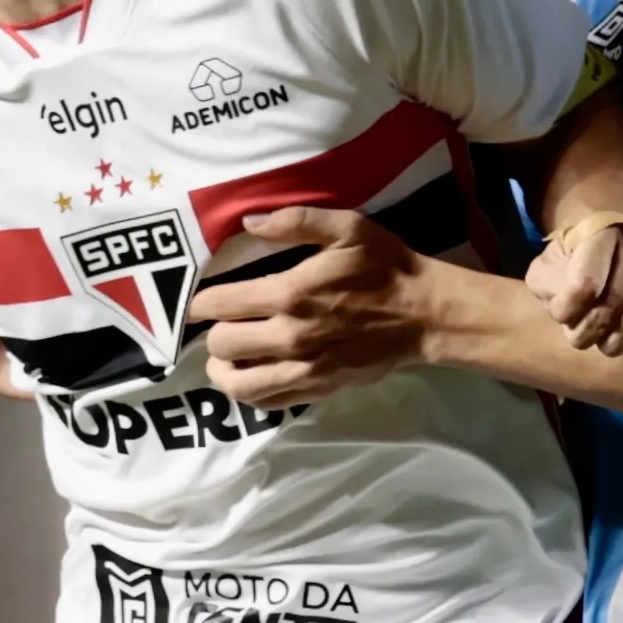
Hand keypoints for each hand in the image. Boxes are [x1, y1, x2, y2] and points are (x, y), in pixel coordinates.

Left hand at [191, 207, 429, 408]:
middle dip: (212, 333)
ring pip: (237, 383)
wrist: (424, 315)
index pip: (220, 304)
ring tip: (225, 357)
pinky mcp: (317, 388)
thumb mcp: (347, 228)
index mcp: (291, 293)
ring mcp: (302, 368)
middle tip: (219, 324)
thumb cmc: (385, 267)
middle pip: (221, 345)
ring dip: (222, 369)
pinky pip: (266, 402)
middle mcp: (290, 336)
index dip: (200, 302)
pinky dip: (249, 392)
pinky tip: (249, 376)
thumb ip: (295, 220)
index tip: (199, 301)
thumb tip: (249, 222)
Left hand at [525, 212, 622, 358]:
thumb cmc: (578, 265)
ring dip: (615, 343)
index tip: (563, 315)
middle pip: (610, 309)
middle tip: (582, 336)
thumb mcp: (550, 267)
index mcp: (604, 233)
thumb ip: (546, 283)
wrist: (620, 252)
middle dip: (588, 332)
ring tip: (605, 342)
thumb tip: (564, 304)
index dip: (567, 312)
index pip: (584, 285)